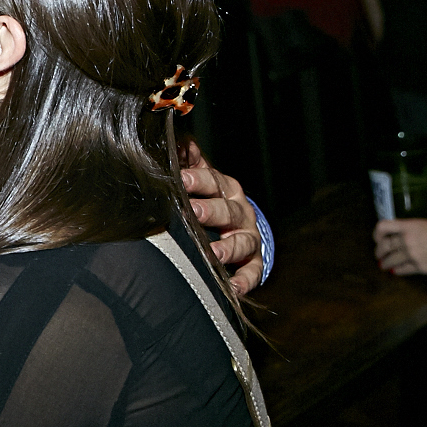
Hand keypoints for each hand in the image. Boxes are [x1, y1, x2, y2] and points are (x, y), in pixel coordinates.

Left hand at [180, 140, 262, 296]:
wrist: (235, 223)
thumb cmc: (208, 196)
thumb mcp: (198, 175)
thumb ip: (185, 157)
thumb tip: (172, 138)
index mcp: (224, 188)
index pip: (213, 181)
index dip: (198, 179)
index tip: (182, 178)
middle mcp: (240, 212)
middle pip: (228, 210)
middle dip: (211, 210)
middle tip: (193, 211)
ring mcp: (248, 237)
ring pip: (242, 242)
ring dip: (228, 248)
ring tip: (213, 253)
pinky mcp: (253, 261)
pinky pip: (253, 272)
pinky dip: (245, 281)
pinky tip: (233, 288)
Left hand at [374, 218, 426, 274]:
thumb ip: (415, 231)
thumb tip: (407, 236)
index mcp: (410, 226)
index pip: (383, 227)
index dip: (377, 233)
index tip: (377, 238)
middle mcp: (407, 239)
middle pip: (384, 245)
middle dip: (379, 251)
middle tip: (379, 254)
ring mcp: (412, 254)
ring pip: (390, 260)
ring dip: (385, 263)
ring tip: (383, 265)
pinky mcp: (419, 267)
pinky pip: (402, 270)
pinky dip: (397, 271)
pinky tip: (396, 271)